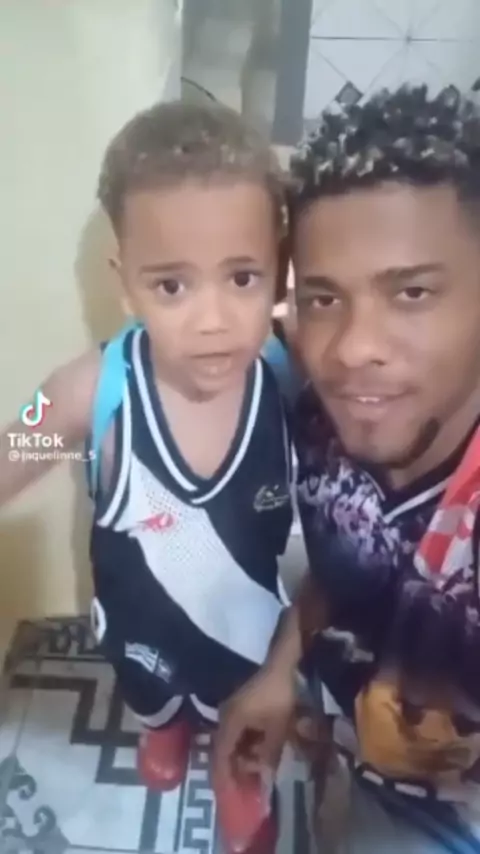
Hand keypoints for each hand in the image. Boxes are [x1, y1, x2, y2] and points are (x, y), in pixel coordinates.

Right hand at [213, 665, 295, 786]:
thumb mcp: (278, 728)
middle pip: (225, 749)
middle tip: (251, 781)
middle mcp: (225, 717)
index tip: (230, 793)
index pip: (220, 757)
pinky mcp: (240, 705)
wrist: (280, 663)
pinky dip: (248, 742)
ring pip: (233, 740)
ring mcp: (231, 709)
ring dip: (245, 754)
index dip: (224, 777)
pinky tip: (262, 746)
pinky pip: (239, 730)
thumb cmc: (277, 696)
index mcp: (230, 723)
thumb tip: (266, 779)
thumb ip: (270, 755)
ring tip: (261, 765)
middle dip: (237, 767)